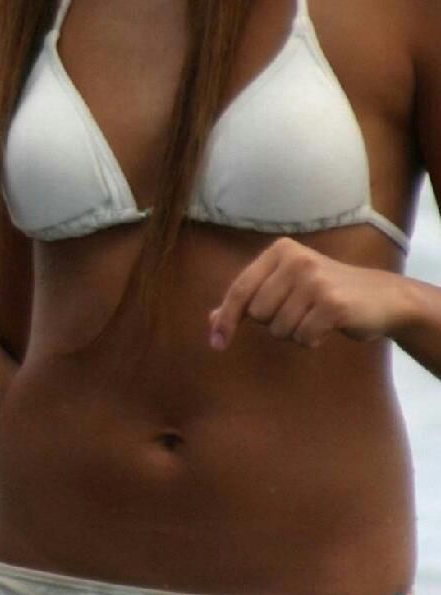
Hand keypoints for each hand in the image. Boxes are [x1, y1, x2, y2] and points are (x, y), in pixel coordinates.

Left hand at [209, 237, 408, 350]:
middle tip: (301, 313)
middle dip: (274, 324)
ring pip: (279, 329)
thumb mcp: (286, 288)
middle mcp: (296, 260)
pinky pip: (303, 337)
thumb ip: (249, 301)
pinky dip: (312, 340)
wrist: (383, 297)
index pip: (240, 289)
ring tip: (316, 318)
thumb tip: (211, 321)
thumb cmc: (327, 293)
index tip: (217, 343)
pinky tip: (328, 327)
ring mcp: (315, 280)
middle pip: (258, 314)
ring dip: (295, 333)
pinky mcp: (333, 303)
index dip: (225, 319)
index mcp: (280, 251)